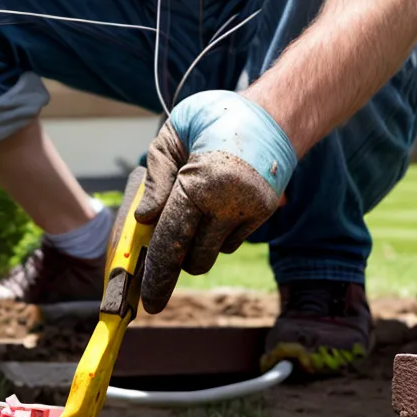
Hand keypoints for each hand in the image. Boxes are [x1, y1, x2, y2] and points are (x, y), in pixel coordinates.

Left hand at [135, 90, 296, 312]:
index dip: (157, 273)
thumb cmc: (211, 120)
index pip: (171, 238)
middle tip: (156, 280)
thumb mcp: (171, 136)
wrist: (272, 114)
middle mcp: (229, 202)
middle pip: (194, 258)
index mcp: (201, 182)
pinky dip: (218, 234)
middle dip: (174, 267)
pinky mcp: (264, 214)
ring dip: (196, 247)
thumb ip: (156, 179)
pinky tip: (217, 206)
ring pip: (213, 253)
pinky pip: (232, 242)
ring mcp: (251, 211)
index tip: (149, 302)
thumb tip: (145, 220)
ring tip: (193, 213)